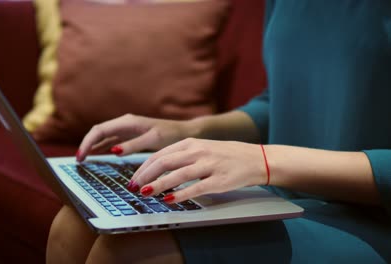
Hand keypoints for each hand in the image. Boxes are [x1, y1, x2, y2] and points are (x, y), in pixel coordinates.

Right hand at [77, 114, 194, 160]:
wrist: (184, 132)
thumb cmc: (171, 134)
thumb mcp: (153, 140)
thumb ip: (133, 145)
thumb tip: (112, 150)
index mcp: (127, 122)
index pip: (100, 130)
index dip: (87, 143)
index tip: (81, 157)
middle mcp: (124, 123)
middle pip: (98, 132)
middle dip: (86, 144)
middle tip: (79, 161)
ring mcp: (126, 129)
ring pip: (103, 136)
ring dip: (92, 146)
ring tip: (83, 160)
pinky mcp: (130, 135)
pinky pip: (110, 140)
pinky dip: (101, 147)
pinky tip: (96, 154)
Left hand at [130, 138, 267, 202]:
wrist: (257, 159)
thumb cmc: (226, 155)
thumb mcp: (202, 148)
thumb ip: (181, 156)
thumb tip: (157, 169)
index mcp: (191, 143)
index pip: (160, 154)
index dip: (144, 168)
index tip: (134, 179)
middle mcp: (198, 152)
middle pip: (164, 162)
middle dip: (145, 176)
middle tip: (134, 187)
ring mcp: (209, 165)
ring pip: (177, 175)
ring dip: (158, 185)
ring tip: (145, 193)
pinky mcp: (219, 180)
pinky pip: (195, 188)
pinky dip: (180, 195)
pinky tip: (168, 200)